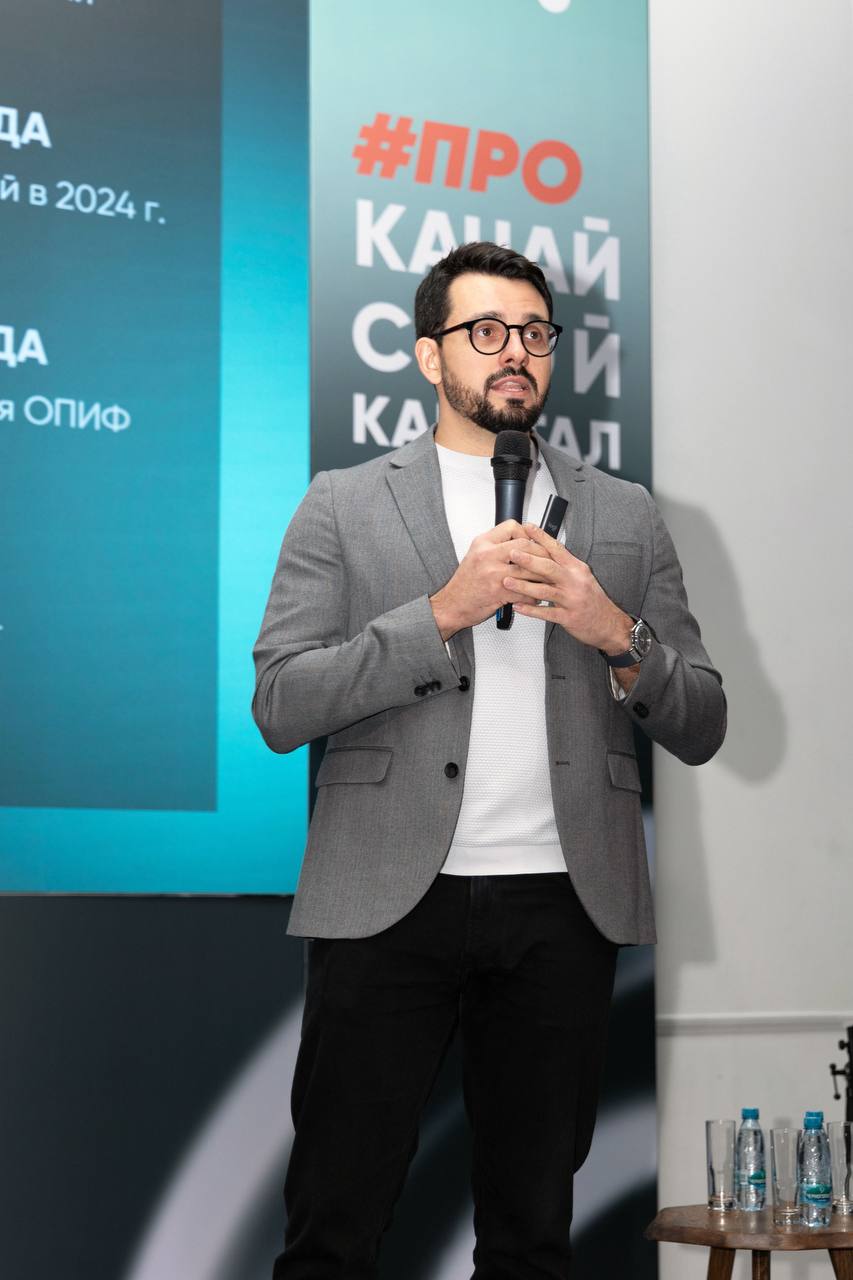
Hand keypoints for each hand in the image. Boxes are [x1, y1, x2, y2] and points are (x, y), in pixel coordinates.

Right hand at [429, 521, 551, 640]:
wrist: (452, 604)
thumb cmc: (465, 584)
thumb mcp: (476, 556)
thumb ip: (496, 547)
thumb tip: (520, 542)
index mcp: (483, 543)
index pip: (512, 527)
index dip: (527, 533)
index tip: (533, 542)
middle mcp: (487, 555)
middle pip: (525, 546)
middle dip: (540, 555)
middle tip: (547, 561)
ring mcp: (493, 573)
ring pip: (528, 569)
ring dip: (541, 577)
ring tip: (545, 580)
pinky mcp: (499, 592)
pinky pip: (525, 591)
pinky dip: (533, 596)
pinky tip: (534, 596)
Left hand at [503, 523, 633, 653]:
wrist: (609, 624)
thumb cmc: (592, 600)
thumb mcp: (582, 577)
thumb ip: (564, 565)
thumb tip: (544, 550)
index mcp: (577, 569)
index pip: (557, 549)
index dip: (541, 537)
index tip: (527, 528)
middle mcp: (575, 582)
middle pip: (549, 567)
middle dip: (529, 560)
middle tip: (512, 553)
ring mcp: (572, 600)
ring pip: (545, 590)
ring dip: (524, 586)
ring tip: (507, 581)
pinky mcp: (568, 617)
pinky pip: (546, 613)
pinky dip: (531, 610)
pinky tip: (517, 606)